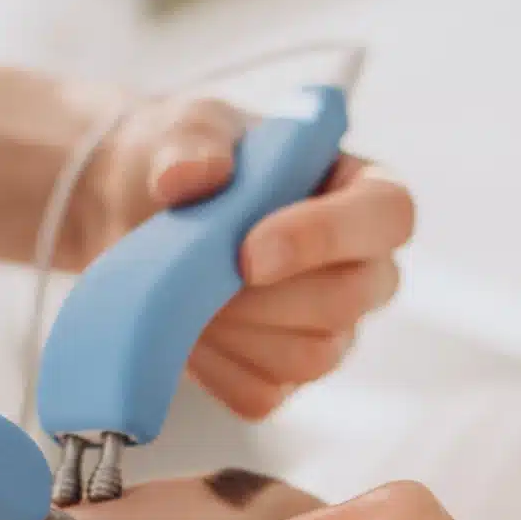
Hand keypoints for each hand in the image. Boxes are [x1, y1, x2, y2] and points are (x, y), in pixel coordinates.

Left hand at [73, 96, 415, 420]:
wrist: (132, 216)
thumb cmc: (182, 161)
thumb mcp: (184, 127)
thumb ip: (191, 142)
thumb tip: (189, 176)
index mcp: (360, 190)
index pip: (388, 216)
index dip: (327, 237)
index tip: (249, 249)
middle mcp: (362, 266)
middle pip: (350, 299)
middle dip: (265, 294)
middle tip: (198, 272)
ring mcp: (331, 329)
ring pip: (310, 355)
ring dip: (236, 328)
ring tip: (187, 290)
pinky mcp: (285, 377)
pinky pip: (262, 393)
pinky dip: (214, 367)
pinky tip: (186, 327)